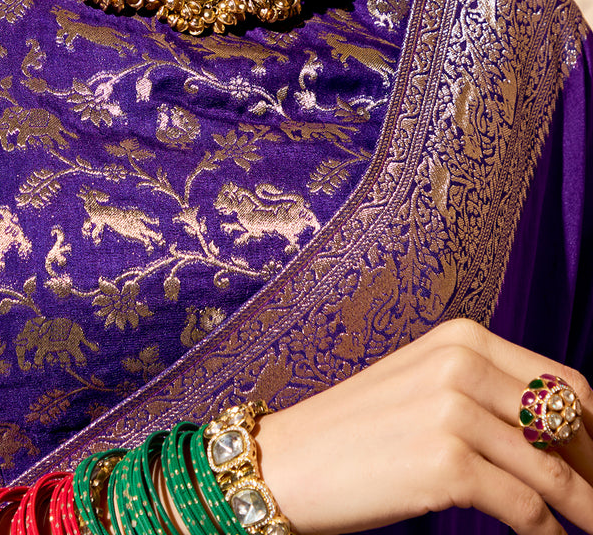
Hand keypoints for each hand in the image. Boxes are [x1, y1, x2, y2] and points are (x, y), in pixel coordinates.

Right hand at [255, 319, 592, 533]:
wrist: (289, 461)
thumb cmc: (357, 430)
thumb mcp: (424, 385)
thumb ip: (485, 393)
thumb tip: (558, 435)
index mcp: (461, 338)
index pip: (562, 381)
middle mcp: (462, 364)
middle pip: (568, 420)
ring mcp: (453, 412)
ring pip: (554, 470)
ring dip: (585, 508)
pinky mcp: (445, 465)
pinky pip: (526, 509)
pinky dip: (547, 534)